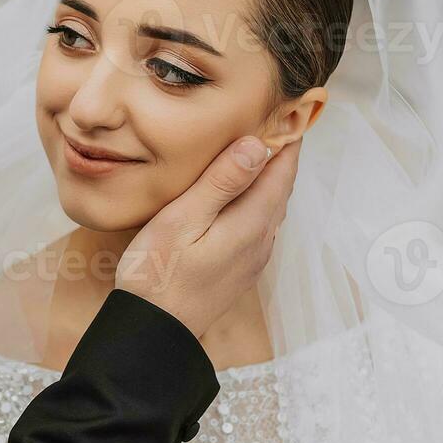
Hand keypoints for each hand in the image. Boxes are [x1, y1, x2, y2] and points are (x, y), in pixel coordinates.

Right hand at [115, 136, 299, 337]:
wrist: (153, 333)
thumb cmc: (158, 275)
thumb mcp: (183, 221)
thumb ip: (220, 184)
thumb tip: (257, 146)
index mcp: (250, 224)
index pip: (281, 173)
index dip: (287, 140)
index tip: (290, 109)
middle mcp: (259, 241)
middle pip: (279, 189)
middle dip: (279, 156)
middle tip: (274, 121)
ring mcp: (250, 259)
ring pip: (268, 208)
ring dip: (267, 178)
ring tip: (256, 150)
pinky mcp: (236, 270)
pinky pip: (256, 225)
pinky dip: (254, 200)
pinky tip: (235, 195)